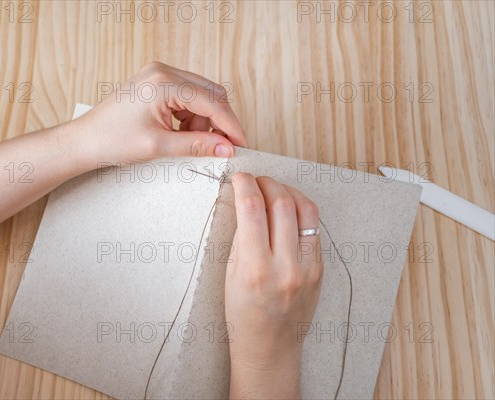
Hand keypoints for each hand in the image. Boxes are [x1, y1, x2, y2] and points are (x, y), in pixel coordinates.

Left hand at [65, 62, 246, 168]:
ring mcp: (159, 75)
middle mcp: (163, 71)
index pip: (212, 102)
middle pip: (210, 94)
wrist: (85, 141)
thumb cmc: (112, 140)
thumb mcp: (159, 146)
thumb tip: (227, 147)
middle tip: (221, 147)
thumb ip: (197, 145)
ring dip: (203, 121)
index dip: (230, 125)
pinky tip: (179, 133)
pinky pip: (187, 97)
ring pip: (201, 96)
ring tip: (188, 142)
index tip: (241, 144)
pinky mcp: (156, 83)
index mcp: (164, 82)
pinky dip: (190, 117)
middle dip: (218, 122)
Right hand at [225, 174, 322, 398]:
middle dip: (267, 183)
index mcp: (255, 269)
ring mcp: (307, 268)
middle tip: (256, 181)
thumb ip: (241, 237)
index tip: (239, 177)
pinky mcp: (320, 269)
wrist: (269, 347)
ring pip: (306, 210)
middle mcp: (285, 266)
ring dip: (288, 192)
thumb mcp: (230, 275)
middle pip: (282, 203)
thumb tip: (246, 202)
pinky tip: (287, 211)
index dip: (244, 185)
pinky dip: (299, 212)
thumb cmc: (243, 315)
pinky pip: (313, 229)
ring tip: (274, 190)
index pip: (252, 209)